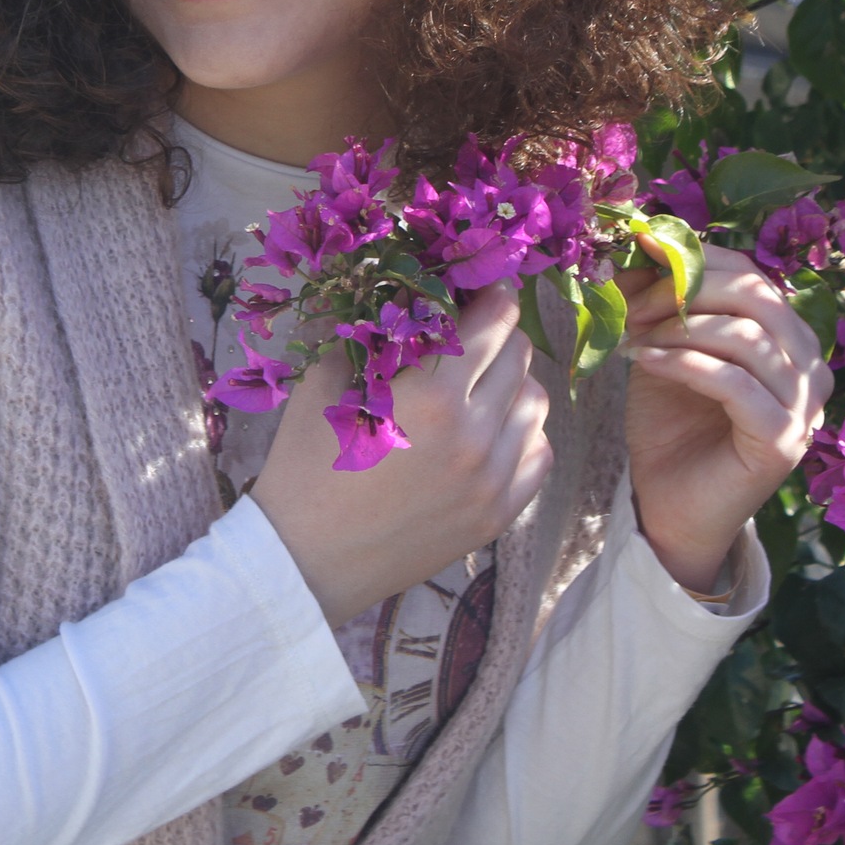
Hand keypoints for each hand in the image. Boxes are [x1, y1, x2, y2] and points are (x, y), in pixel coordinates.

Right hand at [249, 283, 554, 624]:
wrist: (305, 559)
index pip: (495, 321)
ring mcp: (492, 481)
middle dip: (498, 337)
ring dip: (513, 385)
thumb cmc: (305, 465)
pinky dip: (523, 435)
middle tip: (470, 339)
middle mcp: (474, 435)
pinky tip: (489, 434)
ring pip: (537, 404)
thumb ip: (364, 328)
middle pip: (521, 356)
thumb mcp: (323, 383)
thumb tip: (391, 285)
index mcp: (432, 394)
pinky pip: (539, 456)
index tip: (478, 294)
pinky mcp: (498, 516)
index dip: (489, 297)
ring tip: (478, 388)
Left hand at [621, 244, 830, 593]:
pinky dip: (684, 364)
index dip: (692, 261)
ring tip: (632, 335)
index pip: (751, 275)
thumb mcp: (663, 349)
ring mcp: (804, 407)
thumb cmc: (670, 425)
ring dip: (680, 328)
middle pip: (757, 297)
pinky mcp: (782, 441)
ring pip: (748, 337)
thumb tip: (639, 245)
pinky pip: (735, 384)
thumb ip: (660, 304)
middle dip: (685, 290)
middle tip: (630, 302)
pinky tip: (643, 361)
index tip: (636, 257)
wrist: (669, 506)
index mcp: (789, 339)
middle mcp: (810, 368)